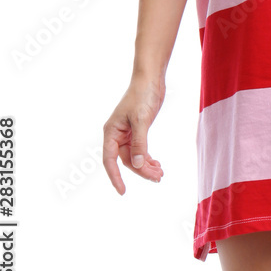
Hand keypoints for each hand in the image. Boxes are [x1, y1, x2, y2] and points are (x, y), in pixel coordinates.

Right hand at [102, 77, 165, 194]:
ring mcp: (127, 133)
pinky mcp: (137, 130)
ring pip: (135, 157)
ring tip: (160, 174)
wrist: (150, 79)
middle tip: (158, 177)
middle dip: (141, 171)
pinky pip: (140, 150)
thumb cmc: (142, 95)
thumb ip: (139, 143)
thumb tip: (138, 165)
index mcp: (111, 132)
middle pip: (127, 160)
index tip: (123, 191)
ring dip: (146, 166)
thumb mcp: (141, 120)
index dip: (115, 177)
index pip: (110, 161)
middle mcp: (116, 135)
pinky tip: (157, 164)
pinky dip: (148, 158)